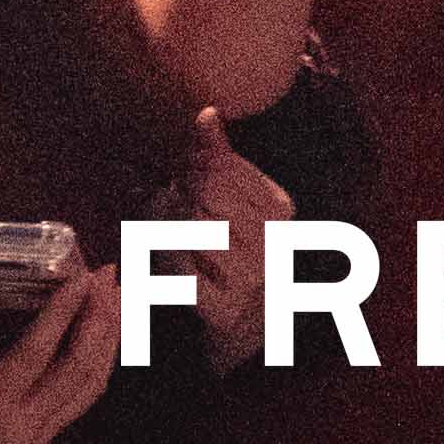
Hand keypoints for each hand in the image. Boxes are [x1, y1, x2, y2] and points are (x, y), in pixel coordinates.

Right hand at [0, 260, 118, 443]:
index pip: (38, 353)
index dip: (64, 310)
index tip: (82, 273)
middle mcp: (19, 429)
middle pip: (79, 369)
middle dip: (100, 317)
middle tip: (107, 274)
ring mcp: (33, 443)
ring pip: (89, 387)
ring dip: (107, 339)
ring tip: (116, 296)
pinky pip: (79, 402)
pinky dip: (95, 364)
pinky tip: (98, 337)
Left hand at [179, 109, 294, 358]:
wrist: (249, 329)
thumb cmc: (237, 252)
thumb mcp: (237, 201)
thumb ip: (220, 158)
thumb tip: (207, 114)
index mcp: (280, 207)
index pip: (219, 170)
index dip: (189, 171)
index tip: (182, 183)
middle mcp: (274, 242)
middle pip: (202, 197)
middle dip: (178, 200)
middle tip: (172, 213)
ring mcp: (252, 280)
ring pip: (188, 233)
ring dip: (166, 233)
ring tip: (169, 239)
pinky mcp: (225, 312)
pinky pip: (177, 273)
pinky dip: (163, 266)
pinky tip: (169, 267)